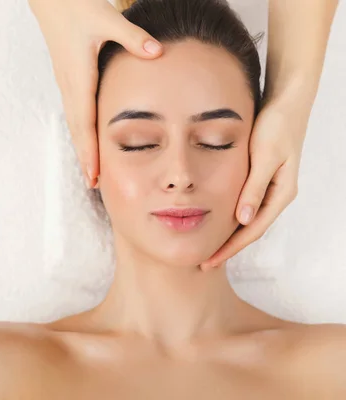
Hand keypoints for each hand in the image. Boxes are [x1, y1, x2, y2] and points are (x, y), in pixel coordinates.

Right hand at [28, 0, 162, 186]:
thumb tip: (157, 52)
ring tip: (90, 169)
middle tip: (93, 183)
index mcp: (80, 76)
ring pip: (75, 123)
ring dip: (82, 146)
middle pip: (77, 129)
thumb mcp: (108, 19)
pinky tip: (88, 138)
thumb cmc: (77, 7)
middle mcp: (70, 84)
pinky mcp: (69, 78)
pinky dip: (81, 131)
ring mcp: (67, 83)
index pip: (85, 121)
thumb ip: (133, 38)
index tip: (93, 173)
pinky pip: (75, 112)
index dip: (89, 149)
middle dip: (84, 157)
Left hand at [200, 99, 310, 268]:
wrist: (286, 102)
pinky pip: (243, 205)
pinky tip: (213, 221)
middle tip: (202, 263)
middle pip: (248, 230)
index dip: (230, 248)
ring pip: (245, 219)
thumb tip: (242, 219)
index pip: (252, 230)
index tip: (210, 261)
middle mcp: (276, 195)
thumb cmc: (277, 126)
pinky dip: (228, 217)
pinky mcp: (260, 178)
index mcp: (281, 194)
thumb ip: (254, 187)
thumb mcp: (265, 157)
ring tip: (205, 247)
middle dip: (227, 247)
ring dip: (227, 235)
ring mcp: (269, 188)